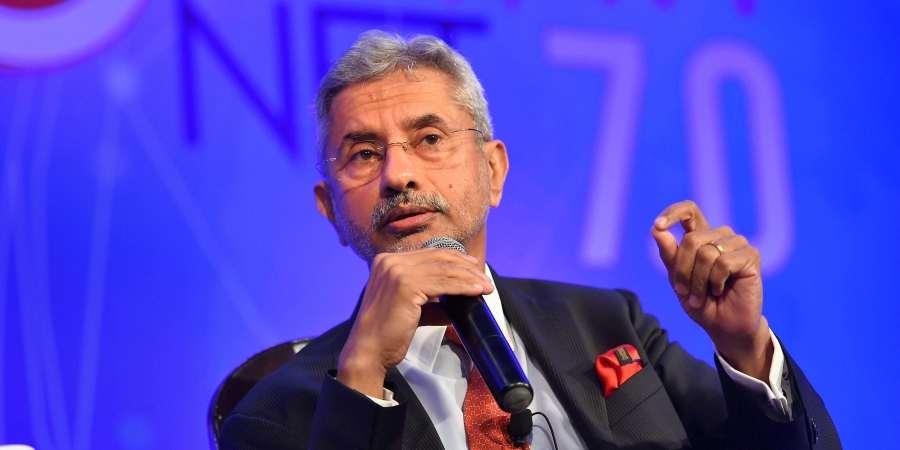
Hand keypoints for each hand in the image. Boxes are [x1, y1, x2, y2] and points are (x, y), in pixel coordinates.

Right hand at [336, 248, 492, 397]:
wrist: (369, 351)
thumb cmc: (386, 333)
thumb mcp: (409, 308)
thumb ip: (429, 303)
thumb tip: (453, 306)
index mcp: (387, 261)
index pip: (429, 254)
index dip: (454, 258)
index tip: (473, 267)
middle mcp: (390, 262)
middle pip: (438, 258)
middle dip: (466, 267)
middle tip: (484, 278)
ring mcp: (396, 271)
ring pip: (444, 270)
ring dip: (470, 278)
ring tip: (486, 287)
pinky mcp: (405, 285)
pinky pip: (443, 283)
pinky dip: (463, 286)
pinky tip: (476, 291)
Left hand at [650, 200, 772, 380]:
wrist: (723, 326)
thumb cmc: (701, 302)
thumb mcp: (677, 279)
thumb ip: (669, 255)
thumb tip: (656, 229)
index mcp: (701, 236)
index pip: (689, 210)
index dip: (673, 213)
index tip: (658, 225)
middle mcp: (720, 235)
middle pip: (692, 239)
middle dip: (683, 269)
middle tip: (684, 291)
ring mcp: (737, 244)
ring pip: (707, 252)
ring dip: (698, 280)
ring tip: (702, 295)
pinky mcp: (751, 256)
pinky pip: (723, 263)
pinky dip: (715, 281)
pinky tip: (720, 290)